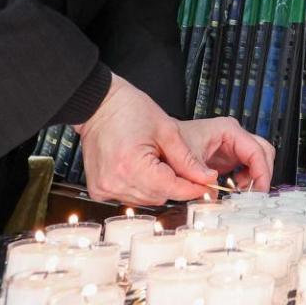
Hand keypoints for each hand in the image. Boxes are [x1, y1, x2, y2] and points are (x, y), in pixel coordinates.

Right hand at [75, 73, 215, 205]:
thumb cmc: (129, 110)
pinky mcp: (98, 189)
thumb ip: (187, 159)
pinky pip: (129, 196)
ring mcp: (104, 188)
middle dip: (173, 184)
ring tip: (153, 161)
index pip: (172, 189)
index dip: (193, 188)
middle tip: (176, 163)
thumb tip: (206, 178)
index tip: (207, 183)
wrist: (99, 105)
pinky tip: (139, 168)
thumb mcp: (167, 130)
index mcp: (132, 166)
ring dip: (156, 185)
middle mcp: (116, 182)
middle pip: (160, 196)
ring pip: (145, 199)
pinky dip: (139, 186)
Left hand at [177, 117, 274, 192]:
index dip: (262, 172)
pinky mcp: (230, 157)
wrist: (164, 141)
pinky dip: (247, 180)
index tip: (260, 190)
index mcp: (228, 130)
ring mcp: (234, 147)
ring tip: (243, 192)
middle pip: (263, 153)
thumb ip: (199, 174)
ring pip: (258, 161)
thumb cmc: (174, 140)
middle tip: (256, 194)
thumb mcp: (185, 157)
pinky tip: (236, 188)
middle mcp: (234, 136)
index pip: (256, 151)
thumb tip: (213, 191)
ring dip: (255, 178)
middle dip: (262, 175)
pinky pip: (249, 168)